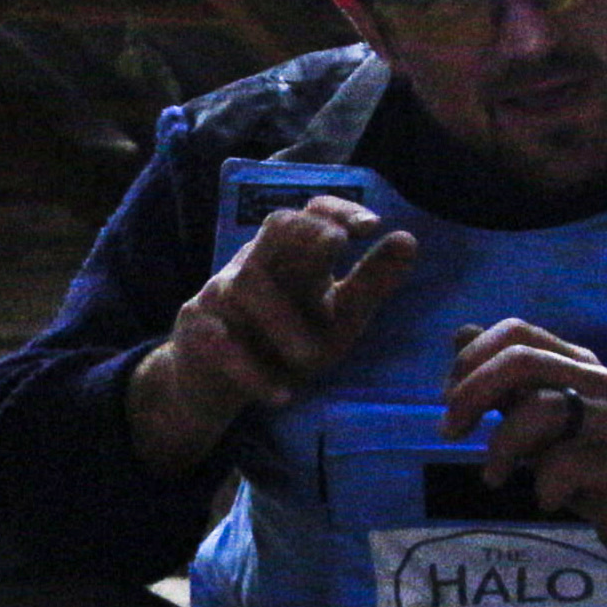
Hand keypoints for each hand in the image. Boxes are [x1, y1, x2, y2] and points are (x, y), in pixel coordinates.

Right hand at [124, 194, 417, 474]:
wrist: (214, 381)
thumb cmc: (283, 340)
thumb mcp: (335, 317)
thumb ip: (370, 283)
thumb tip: (409, 240)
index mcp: (292, 255)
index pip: (312, 212)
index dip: (339, 210)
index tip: (370, 227)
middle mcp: (256, 263)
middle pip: (275, 226)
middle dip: (307, 232)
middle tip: (339, 248)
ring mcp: (221, 295)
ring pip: (246, 284)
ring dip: (283, 321)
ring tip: (315, 360)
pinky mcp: (197, 332)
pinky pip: (220, 343)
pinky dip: (252, 370)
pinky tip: (283, 395)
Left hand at [438, 316, 606, 557]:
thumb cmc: (583, 456)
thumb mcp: (534, 416)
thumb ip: (501, 380)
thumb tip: (461, 331)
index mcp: (572, 361)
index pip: (517, 331)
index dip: (472, 358)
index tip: (447, 399)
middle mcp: (596, 379)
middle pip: (524, 360)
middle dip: (474, 393)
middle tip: (450, 432)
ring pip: (546, 408)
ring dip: (503, 445)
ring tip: (492, 477)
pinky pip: (570, 462)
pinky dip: (544, 484)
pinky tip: (543, 499)